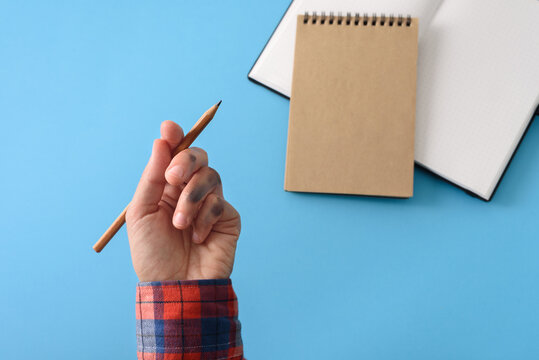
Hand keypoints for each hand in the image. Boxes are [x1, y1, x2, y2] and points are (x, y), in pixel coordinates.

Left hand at [126, 120, 240, 281]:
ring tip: (180, 225)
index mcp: (166, 187)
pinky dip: (204, 219)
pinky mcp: (227, 218)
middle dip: (185, 161)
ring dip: (191, 199)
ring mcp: (210, 204)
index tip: (169, 128)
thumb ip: (152, 176)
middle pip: (198, 156)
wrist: (175, 286)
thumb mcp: (140, 212)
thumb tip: (162, 141)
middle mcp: (189, 191)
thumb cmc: (152, 254)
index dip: (175, 137)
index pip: (174, 153)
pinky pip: (220, 203)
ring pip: (210, 176)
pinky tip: (197, 238)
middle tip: (172, 178)